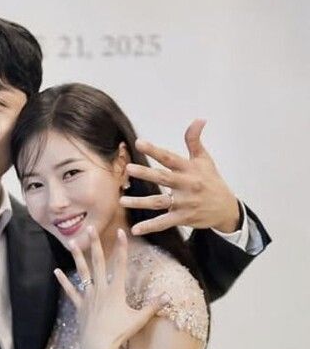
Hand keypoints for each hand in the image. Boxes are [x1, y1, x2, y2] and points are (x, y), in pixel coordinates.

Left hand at [54, 226, 167, 348]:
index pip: (120, 264)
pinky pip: (71, 291)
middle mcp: (100, 289)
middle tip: (90, 228)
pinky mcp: (80, 306)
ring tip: (72, 242)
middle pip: (97, 262)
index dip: (121, 247)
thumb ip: (153, 306)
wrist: (98, 346)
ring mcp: (88, 297)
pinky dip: (64, 281)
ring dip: (77, 257)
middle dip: (94, 244)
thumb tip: (168, 296)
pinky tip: (56, 271)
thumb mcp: (139, 319)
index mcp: (115, 290)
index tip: (121, 232)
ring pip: (82, 272)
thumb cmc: (120, 334)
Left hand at [119, 119, 240, 235]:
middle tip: (128, 169)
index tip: (138, 143)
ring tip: (122, 200)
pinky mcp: (183, 218)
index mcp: (189, 169)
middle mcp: (187, 185)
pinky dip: (150, 227)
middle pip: (163, 178)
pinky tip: (135, 229)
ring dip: (140, 202)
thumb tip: (199, 119)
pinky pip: (164, 223)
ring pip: (159, 202)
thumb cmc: (211, 181)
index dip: (154, 150)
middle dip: (146, 173)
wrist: (226, 208)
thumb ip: (194, 140)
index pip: (169, 157)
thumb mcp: (204, 159)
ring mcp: (184, 203)